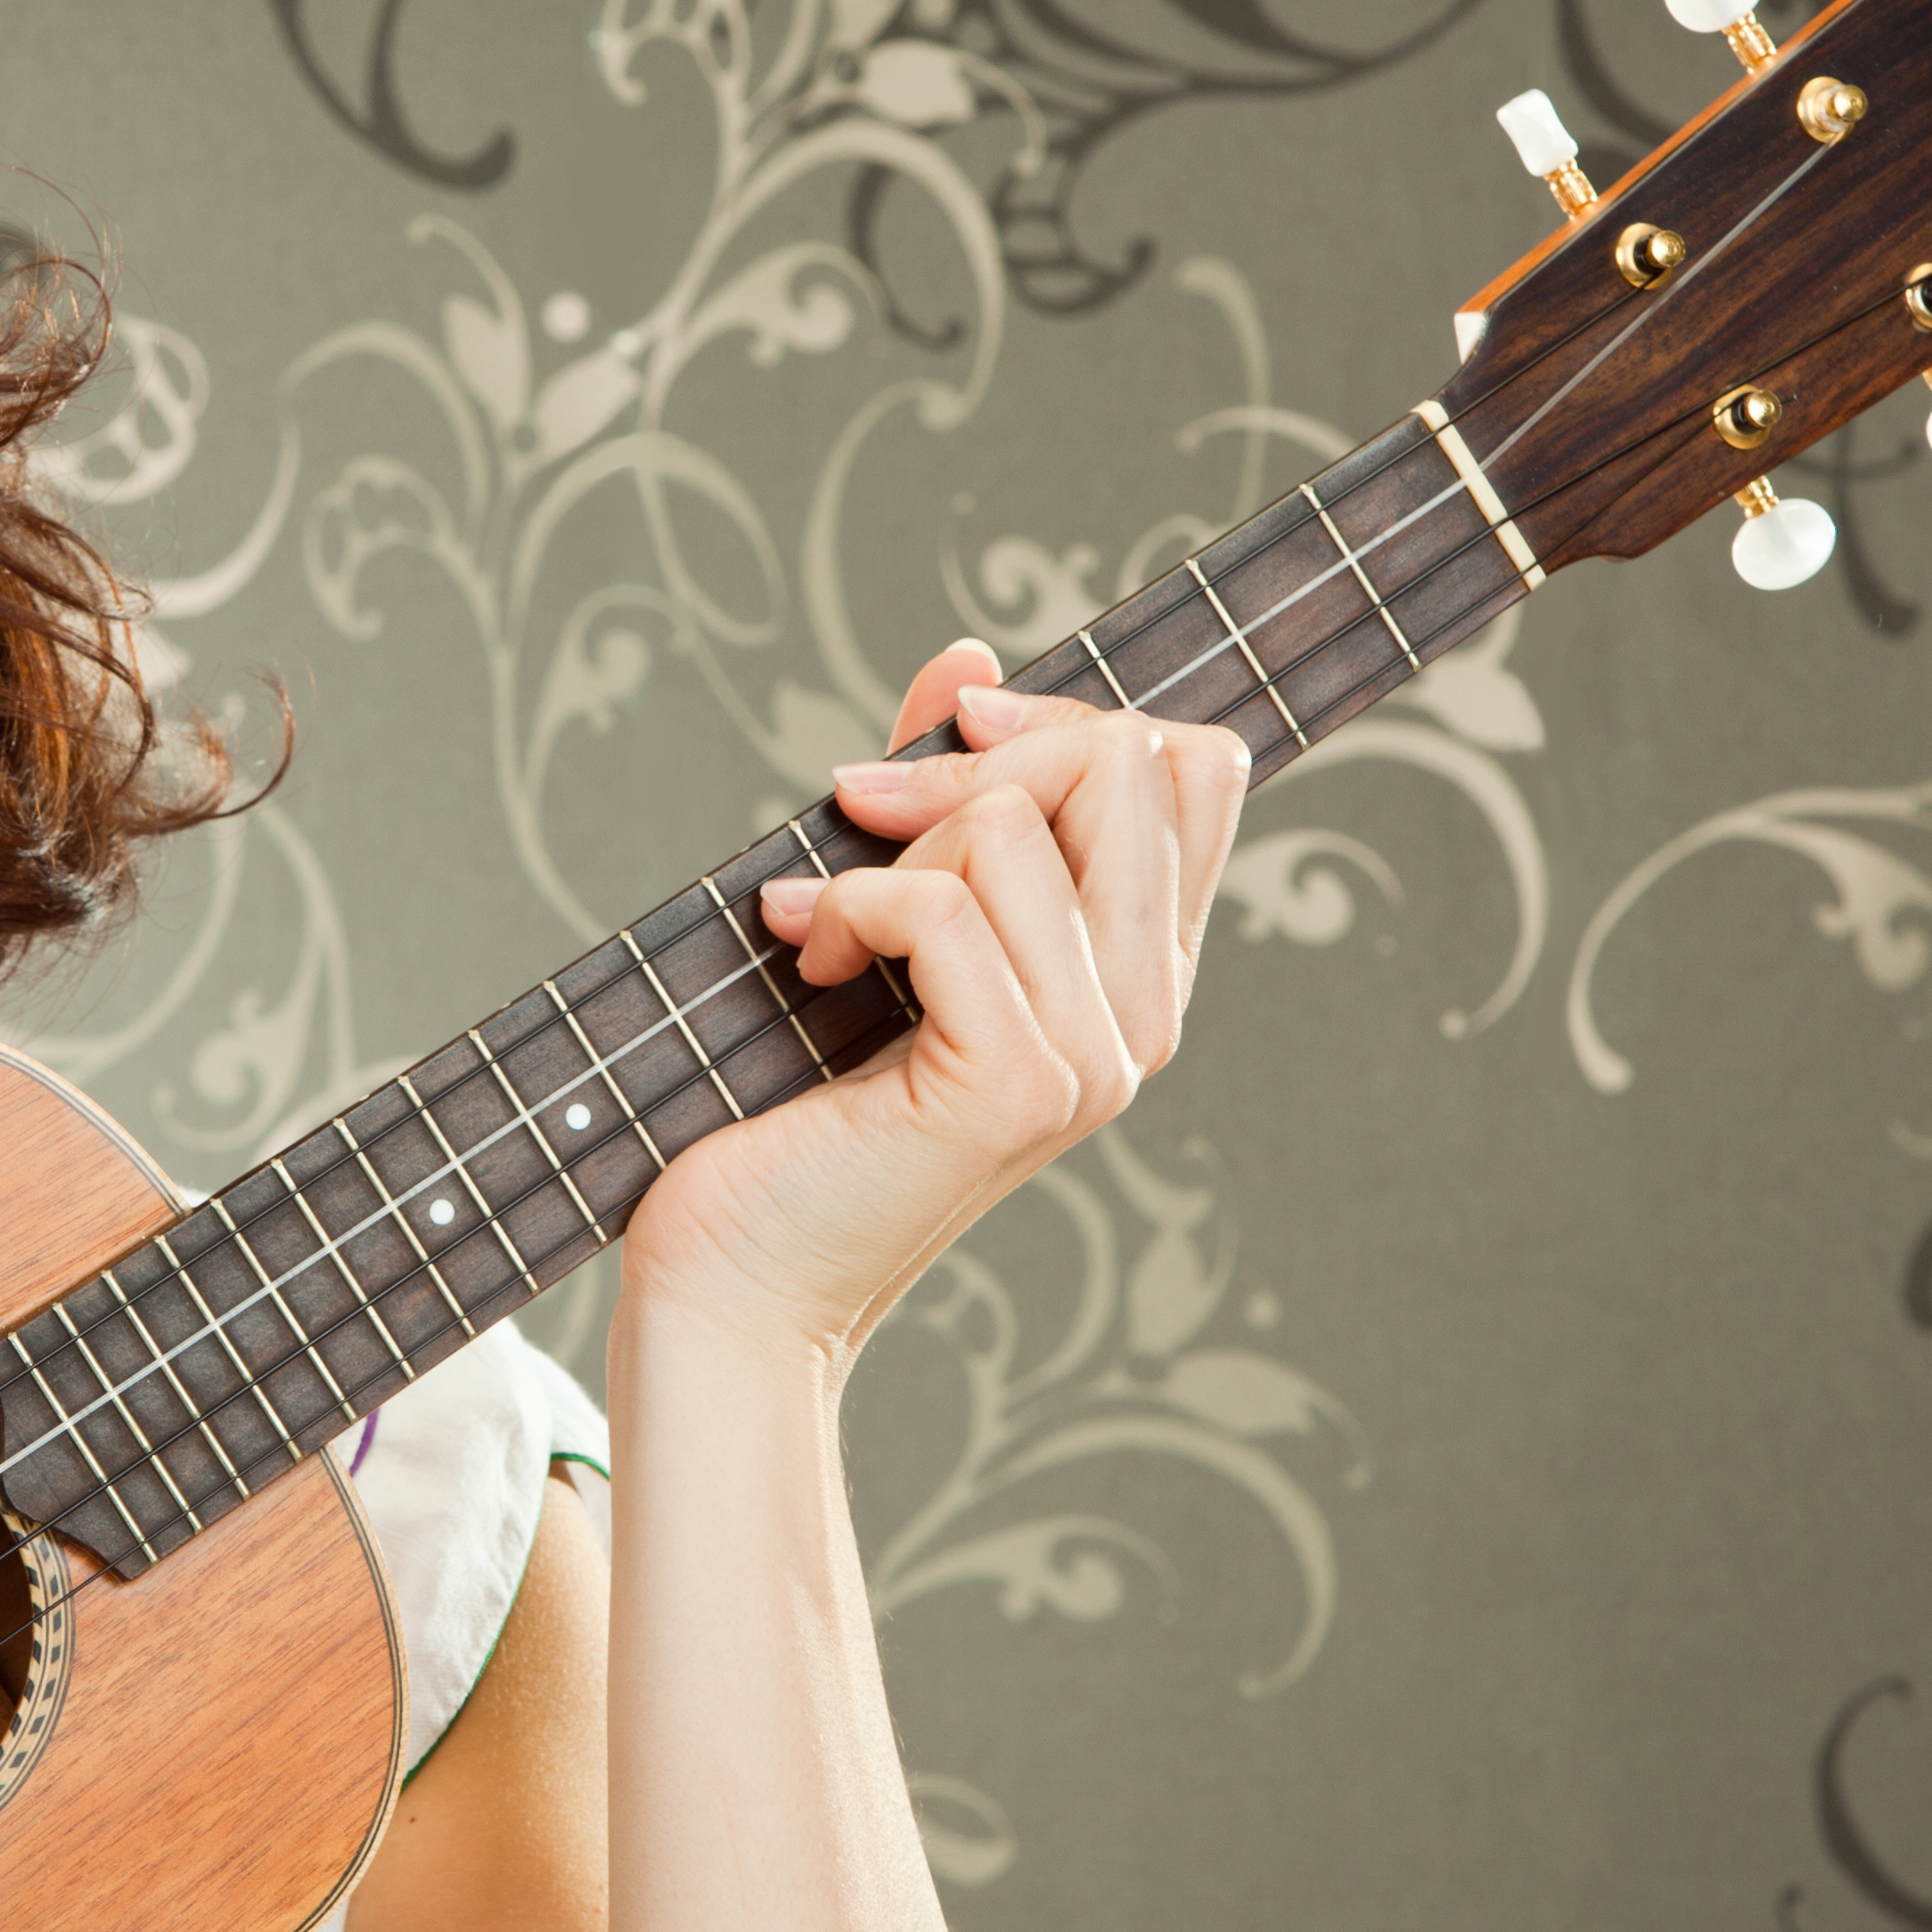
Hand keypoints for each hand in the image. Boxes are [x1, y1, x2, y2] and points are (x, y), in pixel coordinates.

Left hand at [617, 639, 1250, 1357]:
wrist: (734, 1277)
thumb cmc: (792, 1106)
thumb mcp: (883, 913)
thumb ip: (939, 789)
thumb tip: (970, 655)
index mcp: (1136, 975)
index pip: (1196, 771)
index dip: (1073, 715)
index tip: (957, 734)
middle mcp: (1144, 1017)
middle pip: (1126, 765)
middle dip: (971, 757)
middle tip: (858, 816)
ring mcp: (1094, 1058)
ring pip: (1018, 827)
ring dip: (887, 848)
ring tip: (825, 926)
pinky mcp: (1018, 1085)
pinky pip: (944, 905)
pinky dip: (851, 904)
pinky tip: (805, 952)